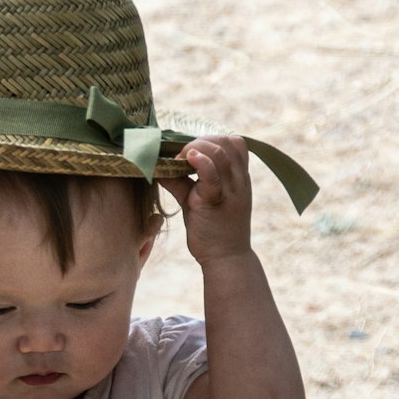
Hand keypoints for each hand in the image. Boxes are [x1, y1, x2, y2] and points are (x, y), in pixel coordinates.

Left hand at [161, 136, 251, 266]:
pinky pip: (212, 174)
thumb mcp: (198, 199)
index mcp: (239, 177)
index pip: (234, 142)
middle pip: (226, 141)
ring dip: (196, 148)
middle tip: (181, 156)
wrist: (226, 259)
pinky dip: (199, 162)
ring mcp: (231, 190)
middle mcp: (239, 179)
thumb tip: (158, 166)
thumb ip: (182, 181)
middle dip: (201, 141)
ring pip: (220, 151)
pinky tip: (186, 159)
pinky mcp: (217, 201)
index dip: (212, 139)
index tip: (192, 152)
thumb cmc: (213, 231)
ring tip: (179, 160)